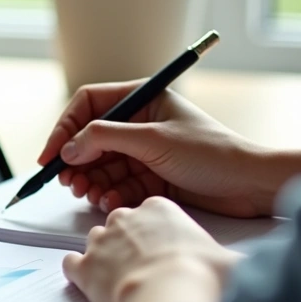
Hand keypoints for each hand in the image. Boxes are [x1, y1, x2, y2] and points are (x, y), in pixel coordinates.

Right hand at [38, 81, 300, 217]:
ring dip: (91, 182)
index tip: (50, 155)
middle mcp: (140, 123)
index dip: (65, 128)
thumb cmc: (212, 153)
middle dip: (76, 162)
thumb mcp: (153, 140)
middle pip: (90, 139)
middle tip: (69, 182)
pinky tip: (111, 203)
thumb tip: (68, 148)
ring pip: (101, 166)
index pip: (88, 105)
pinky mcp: (150, 178)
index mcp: (142, 99)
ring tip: (91, 195)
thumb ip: (105, 139)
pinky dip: (109, 195)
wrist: (249, 185)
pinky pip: (117, 185)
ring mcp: (144, 152)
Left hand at [62, 197, 237, 301]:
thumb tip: (257, 268)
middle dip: (128, 242)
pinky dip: (79, 273)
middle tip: (142, 265)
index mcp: (159, 208)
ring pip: (95, 241)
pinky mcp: (83, 266)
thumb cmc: (201, 275)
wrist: (171, 294)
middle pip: (120, 223)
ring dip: (105, 257)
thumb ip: (235, 260)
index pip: (150, 211)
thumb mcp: (229, 260)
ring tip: (119, 278)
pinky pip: (71, 262)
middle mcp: (126, 218)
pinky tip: (93, 284)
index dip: (155, 231)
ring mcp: (101, 241)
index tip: (162, 247)